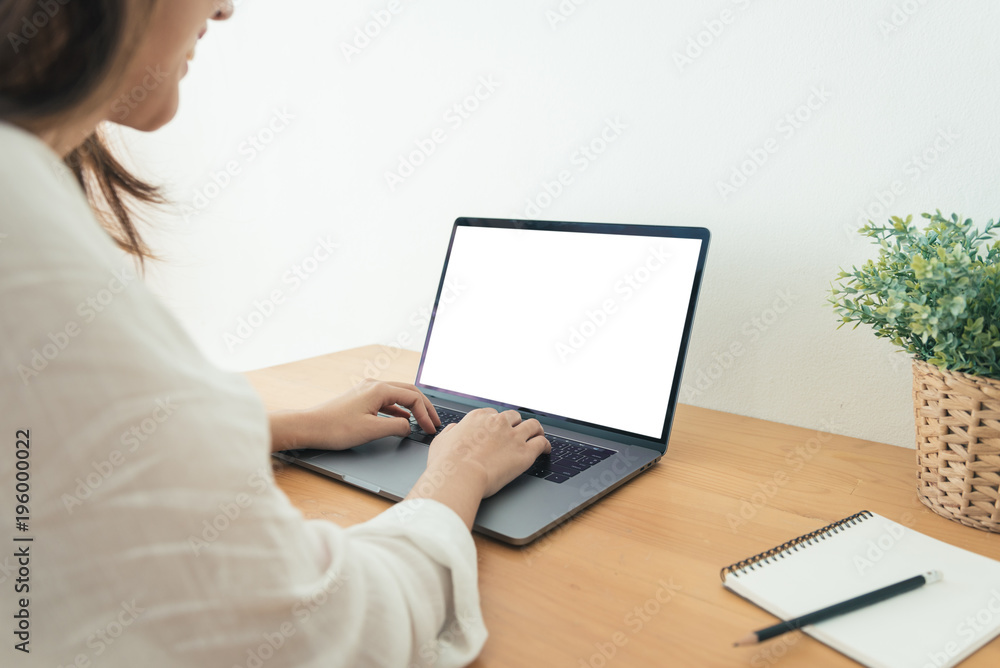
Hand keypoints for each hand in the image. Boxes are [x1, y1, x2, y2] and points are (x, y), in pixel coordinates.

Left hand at [268, 379, 439, 451]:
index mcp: (379, 390)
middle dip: (424, 407)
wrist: (310, 427)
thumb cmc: (336, 428)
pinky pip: (387, 401)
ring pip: (398, 395)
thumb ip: (396, 427)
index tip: (430, 428)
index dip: (425, 413)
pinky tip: (403, 419)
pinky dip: (399, 409)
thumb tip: (409, 426)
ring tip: (423, 421)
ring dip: (412, 408)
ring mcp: (367, 391)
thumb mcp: (372, 430)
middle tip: (434, 422)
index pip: (412, 397)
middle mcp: (374, 385)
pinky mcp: (361, 399)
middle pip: (408, 392)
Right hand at [404, 408, 549, 528]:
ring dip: (536, 429)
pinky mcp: (524, 452)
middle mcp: (497, 423)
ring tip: (538, 435)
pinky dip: (545, 445)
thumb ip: (451, 432)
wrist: (459, 476)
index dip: (497, 422)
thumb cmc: (447, 463)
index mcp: (478, 418)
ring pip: (532, 425)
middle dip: (516, 423)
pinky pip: (541, 443)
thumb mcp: (441, 441)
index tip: (499, 428)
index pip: (493, 414)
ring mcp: (513, 436)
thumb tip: (455, 429)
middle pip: (514, 417)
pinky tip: (546, 449)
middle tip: (518, 431)